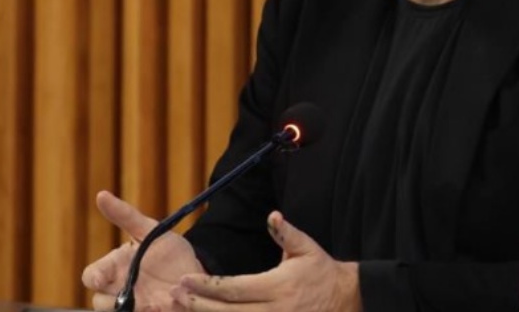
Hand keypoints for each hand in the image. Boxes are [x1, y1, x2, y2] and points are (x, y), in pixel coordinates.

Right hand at [81, 190, 205, 311]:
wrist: (196, 267)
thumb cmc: (166, 249)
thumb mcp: (149, 230)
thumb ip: (125, 215)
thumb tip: (101, 195)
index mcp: (114, 268)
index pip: (91, 276)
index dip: (94, 277)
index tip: (101, 278)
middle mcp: (120, 290)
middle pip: (99, 303)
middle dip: (108, 302)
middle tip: (127, 297)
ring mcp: (135, 306)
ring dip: (130, 310)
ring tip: (151, 303)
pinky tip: (165, 305)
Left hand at [169, 211, 360, 311]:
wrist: (345, 300)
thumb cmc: (321, 271)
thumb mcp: (307, 248)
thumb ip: (286, 233)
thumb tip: (273, 216)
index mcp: (277, 287)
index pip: (234, 288)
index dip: (207, 286)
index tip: (185, 280)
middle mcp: (273, 310)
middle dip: (197, 305)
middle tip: (173, 296)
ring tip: (181, 309)